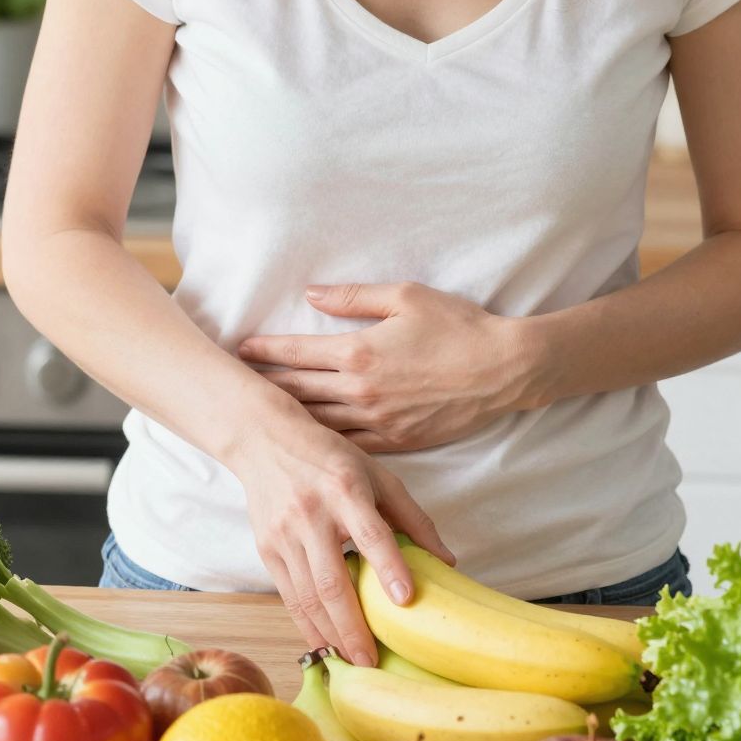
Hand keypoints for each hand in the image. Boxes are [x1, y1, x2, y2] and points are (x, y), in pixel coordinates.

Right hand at [226, 400, 456, 666]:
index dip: (388, 566)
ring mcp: (284, 535)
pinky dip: (307, 625)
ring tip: (353, 662)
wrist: (266, 441)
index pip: (370, 532)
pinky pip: (289, 597)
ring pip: (307, 596)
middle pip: (332, 580)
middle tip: (373, 662)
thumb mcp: (379, 476)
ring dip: (330, 634)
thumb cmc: (332, 459)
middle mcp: (311, 514)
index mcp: (345, 489)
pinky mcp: (267, 550)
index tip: (405, 599)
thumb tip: (448, 563)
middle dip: (353, 627)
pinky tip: (325, 645)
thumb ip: (413, 518)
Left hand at [237, 281, 530, 452]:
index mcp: (358, 352)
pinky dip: (323, 443)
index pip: (295, 353)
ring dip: (287, 418)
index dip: (263, 352)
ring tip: (262, 415)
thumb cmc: (459, 326)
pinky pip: (348, 446)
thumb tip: (310, 294)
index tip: (240, 350)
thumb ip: (353, 296)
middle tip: (236, 386)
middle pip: (297, 392)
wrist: (504, 370)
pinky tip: (307, 442)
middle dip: (264, 387)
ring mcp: (377, 422)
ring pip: (317, 424)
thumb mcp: (406, 296)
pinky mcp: (397, 442)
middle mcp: (360, 391)